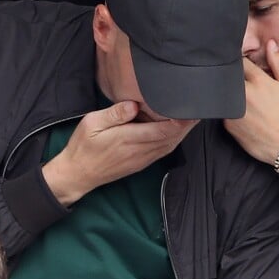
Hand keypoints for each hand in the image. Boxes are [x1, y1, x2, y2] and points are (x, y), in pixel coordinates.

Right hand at [43, 101, 197, 205]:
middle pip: (171, 137)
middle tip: (200, 108)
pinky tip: (178, 131)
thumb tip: (134, 105)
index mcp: (128, 139)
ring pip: (170, 145)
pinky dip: (174, 140)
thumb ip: (114, 114)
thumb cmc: (83, 146)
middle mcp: (139, 151)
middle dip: (187, 124)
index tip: (190, 106)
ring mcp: (141, 159)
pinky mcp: (140, 163)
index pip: (162, 130)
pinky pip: (163, 151)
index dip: (180, 120)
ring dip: (183, 132)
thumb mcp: (92, 123)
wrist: (78, 174)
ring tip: (194, 117)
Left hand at [224, 40, 278, 165]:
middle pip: (228, 77)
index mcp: (258, 82)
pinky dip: (227, 108)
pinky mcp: (227, 125)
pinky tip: (238, 111)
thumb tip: (270, 43)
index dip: (238, 58)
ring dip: (227, 92)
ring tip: (241, 96)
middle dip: (230, 75)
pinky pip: (223, 110)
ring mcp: (233, 111)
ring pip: (223, 94)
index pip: (239, 62)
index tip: (238, 59)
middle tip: (236, 77)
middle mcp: (243, 95)